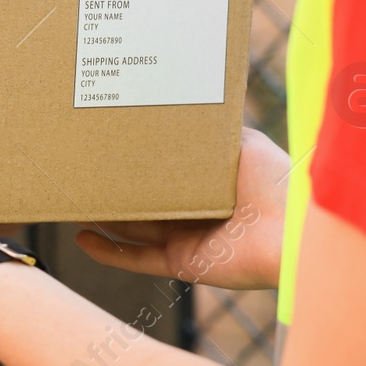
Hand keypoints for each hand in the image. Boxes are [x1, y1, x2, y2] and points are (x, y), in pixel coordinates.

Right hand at [74, 126, 287, 289]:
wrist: (293, 226)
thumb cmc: (273, 177)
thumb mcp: (235, 139)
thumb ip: (204, 129)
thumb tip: (174, 102)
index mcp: (205, 182)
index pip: (161, 171)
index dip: (134, 160)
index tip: (105, 144)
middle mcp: (194, 211)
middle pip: (142, 200)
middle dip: (112, 188)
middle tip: (80, 171)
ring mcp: (186, 238)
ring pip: (132, 228)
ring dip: (103, 217)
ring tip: (73, 201)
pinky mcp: (182, 262)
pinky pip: (136, 259)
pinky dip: (108, 253)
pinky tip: (82, 238)